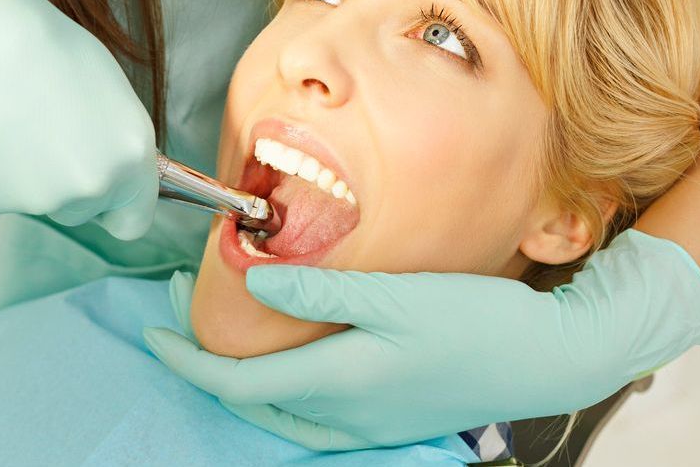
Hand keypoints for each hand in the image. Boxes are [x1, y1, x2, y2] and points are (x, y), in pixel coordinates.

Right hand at [0, 0, 157, 238]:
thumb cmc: (45, 45)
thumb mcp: (109, 91)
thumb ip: (115, 139)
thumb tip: (112, 161)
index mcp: (129, 156)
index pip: (134, 219)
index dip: (119, 205)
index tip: (108, 193)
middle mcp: (89, 186)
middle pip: (84, 210)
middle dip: (71, 182)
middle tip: (50, 131)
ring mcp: (37, 199)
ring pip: (39, 200)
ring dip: (31, 175)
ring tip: (13, 120)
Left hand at [144, 230, 699, 449]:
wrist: (545, 360)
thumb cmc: (474, 321)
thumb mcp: (397, 296)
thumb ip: (322, 289)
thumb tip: (256, 278)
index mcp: (341, 380)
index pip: (241, 383)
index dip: (191, 360)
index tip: (155, 332)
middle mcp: (348, 413)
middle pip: (255, 403)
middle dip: (208, 366)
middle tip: (182, 320)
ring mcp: (370, 422)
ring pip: (281, 417)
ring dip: (241, 383)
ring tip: (222, 345)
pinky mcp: (390, 416)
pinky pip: (313, 420)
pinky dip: (280, 396)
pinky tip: (288, 370)